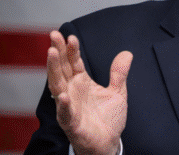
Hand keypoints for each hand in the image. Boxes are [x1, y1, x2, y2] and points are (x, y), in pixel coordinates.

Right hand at [46, 30, 132, 154]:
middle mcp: (72, 90)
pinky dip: (63, 105)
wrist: (108, 144)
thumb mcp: (117, 93)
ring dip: (53, 69)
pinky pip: (65, 113)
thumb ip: (119, 74)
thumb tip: (127, 54)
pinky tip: (63, 95)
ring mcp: (69, 105)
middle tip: (54, 35)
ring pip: (57, 84)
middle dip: (58, 51)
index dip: (72, 49)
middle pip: (62, 67)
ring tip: (52, 53)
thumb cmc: (108, 119)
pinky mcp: (71, 122)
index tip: (70, 36)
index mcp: (81, 82)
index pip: (73, 61)